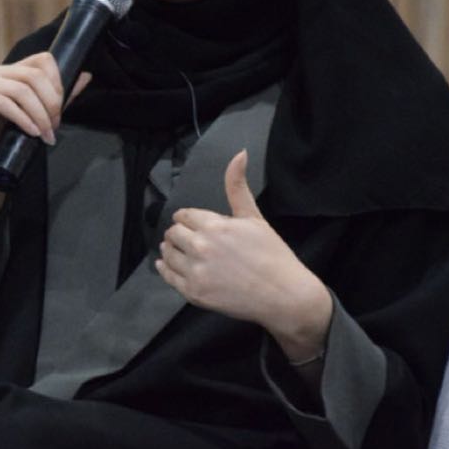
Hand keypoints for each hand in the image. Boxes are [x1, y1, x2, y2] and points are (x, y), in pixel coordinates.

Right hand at [0, 53, 90, 260]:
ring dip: (39, 114)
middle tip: (54, 127)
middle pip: (33, 75)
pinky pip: (3, 102)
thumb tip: (85, 76)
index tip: (60, 109)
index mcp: (8, 72)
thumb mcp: (37, 116)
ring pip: (20, 89)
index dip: (57, 83)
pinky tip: (31, 132)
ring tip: (45, 134)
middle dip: (51, 102)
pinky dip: (22, 118)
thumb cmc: (6, 144)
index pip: (41, 60)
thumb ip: (57, 97)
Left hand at [155, 150, 332, 360]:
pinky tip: (167, 265)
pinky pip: (168, 276)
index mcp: (214, 225)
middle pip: (173, 233)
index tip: (190, 223)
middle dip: (178, 233)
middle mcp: (201, 246)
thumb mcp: (255, 217)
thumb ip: (238, 186)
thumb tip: (239, 153)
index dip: (186, 218)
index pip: (184, 215)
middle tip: (186, 238)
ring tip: (178, 251)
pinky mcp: (194, 293)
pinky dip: (164, 269)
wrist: (283, 295)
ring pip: (167, 253)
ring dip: (170, 249)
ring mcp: (196, 271)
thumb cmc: (272, 255)